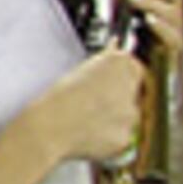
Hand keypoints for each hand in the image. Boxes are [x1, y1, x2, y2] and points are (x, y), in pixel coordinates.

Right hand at [20, 48, 153, 172]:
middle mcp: (130, 85)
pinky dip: (109, 138)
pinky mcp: (125, 136)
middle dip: (118, 98)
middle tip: (92, 104)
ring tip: (86, 120)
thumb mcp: (79, 69)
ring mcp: (131, 113)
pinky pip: (122, 137)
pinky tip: (89, 134)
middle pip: (132, 92)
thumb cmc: (57, 98)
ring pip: (128, 116)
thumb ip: (104, 61)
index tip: (106, 85)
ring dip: (114, 119)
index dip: (119, 78)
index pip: (134, 68)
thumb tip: (116, 45)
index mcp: (120, 62)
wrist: (48, 128)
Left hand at [118, 0, 182, 56]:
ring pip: (174, 12)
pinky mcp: (170, 52)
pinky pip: (173, 38)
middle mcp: (174, 13)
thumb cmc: (127, 35)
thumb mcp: (121, 4)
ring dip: (151, 1)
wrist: (125, 69)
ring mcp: (174, 32)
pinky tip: (148, 19)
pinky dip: (161, 26)